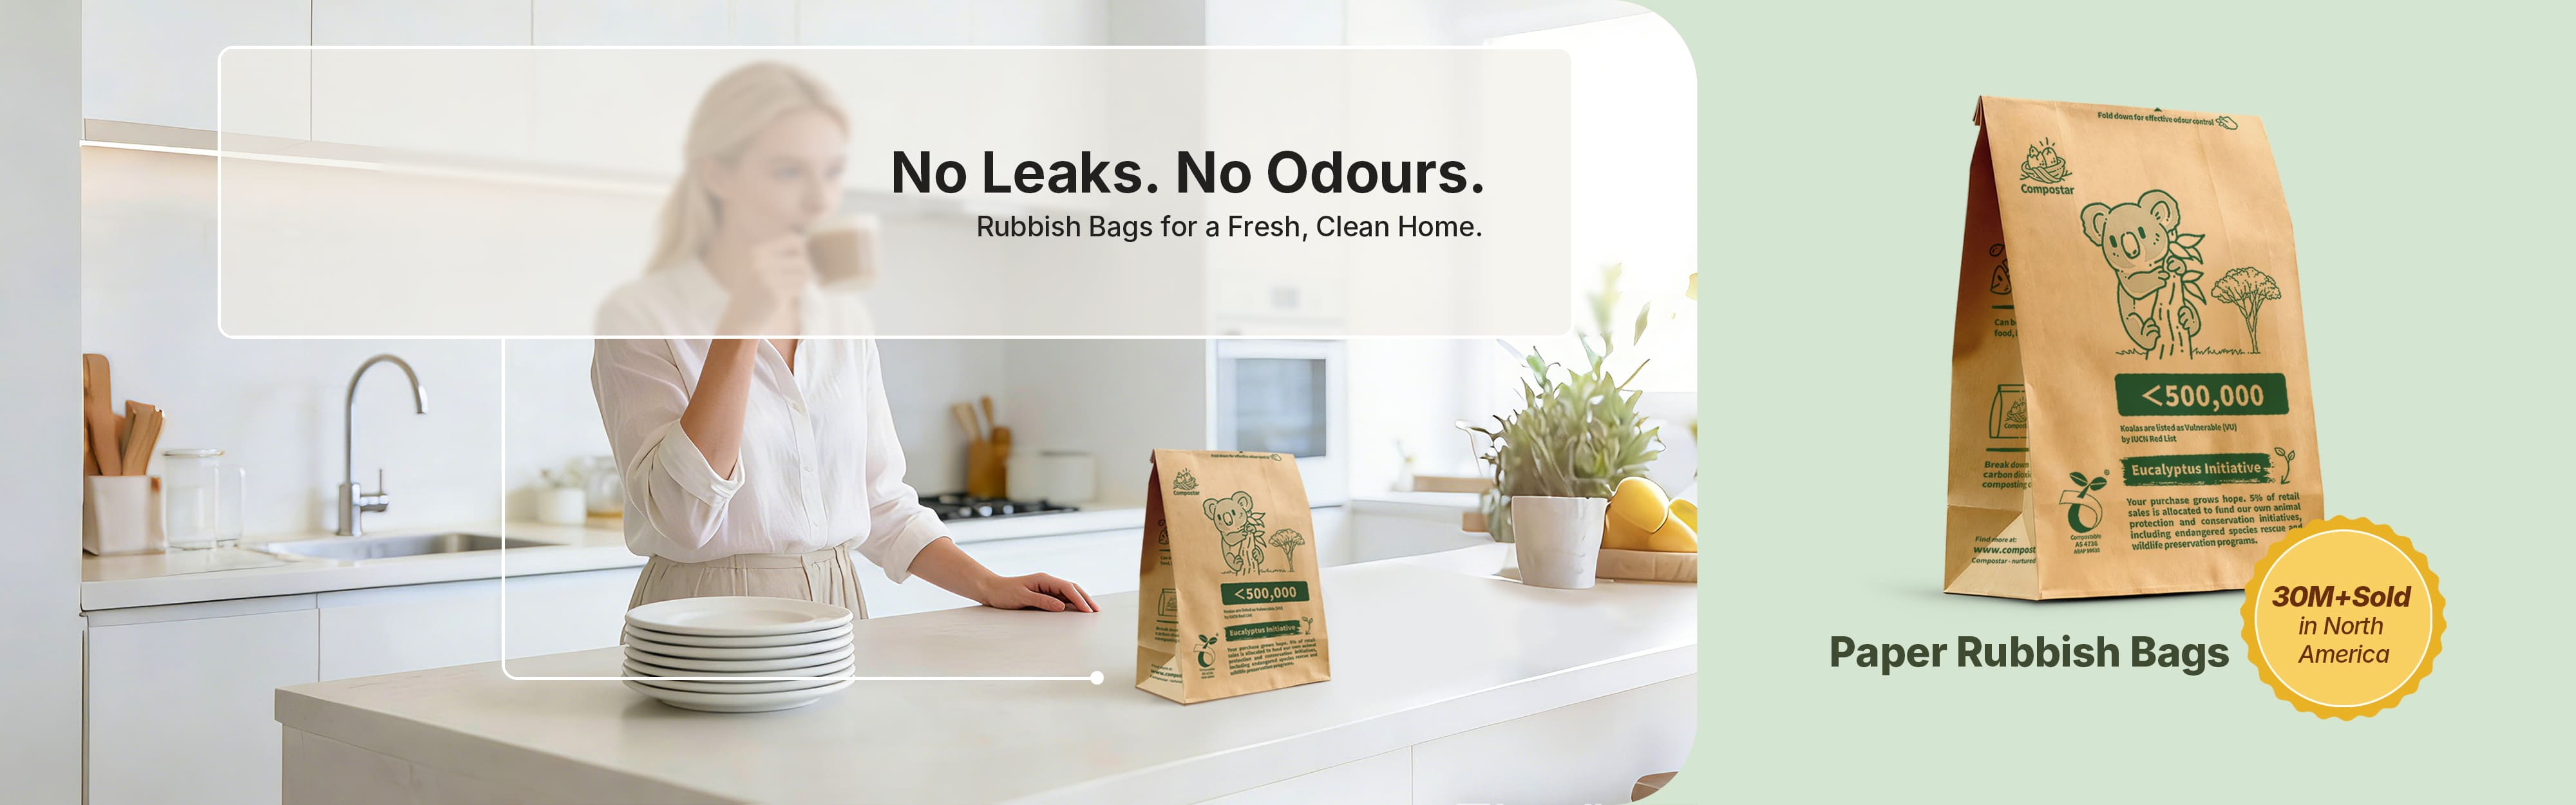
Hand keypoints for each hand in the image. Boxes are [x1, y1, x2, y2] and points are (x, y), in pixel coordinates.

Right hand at [716, 234, 812, 333]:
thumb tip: (803, 240)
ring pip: (804, 273)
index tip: (797, 263)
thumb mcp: (759, 266)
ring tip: (788, 288)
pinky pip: (799, 287)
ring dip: (800, 282)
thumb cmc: (754, 290)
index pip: (793, 240)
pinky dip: (796, 292)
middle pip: (802, 259)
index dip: (802, 251)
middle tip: (795, 279)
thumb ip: (777, 254)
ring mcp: (767, 277)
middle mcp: (761, 262)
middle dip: (804, 270)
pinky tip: (784, 296)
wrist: (740, 316)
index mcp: (757, 252)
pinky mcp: (775, 293)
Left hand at [977, 572, 1097, 612]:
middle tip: (1096, 610)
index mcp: (1044, 579)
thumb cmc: (1004, 593)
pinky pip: (1061, 597)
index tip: (1088, 610)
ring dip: (1080, 600)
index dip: (1079, 599)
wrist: (991, 590)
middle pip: (1072, 588)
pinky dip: (1071, 602)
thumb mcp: (1022, 597)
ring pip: (1068, 592)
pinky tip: (1077, 609)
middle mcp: (1047, 581)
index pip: (1067, 588)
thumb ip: (1042, 601)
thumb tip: (1061, 606)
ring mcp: (1046, 587)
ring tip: (1091, 610)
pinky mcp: (1043, 593)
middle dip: (1085, 598)